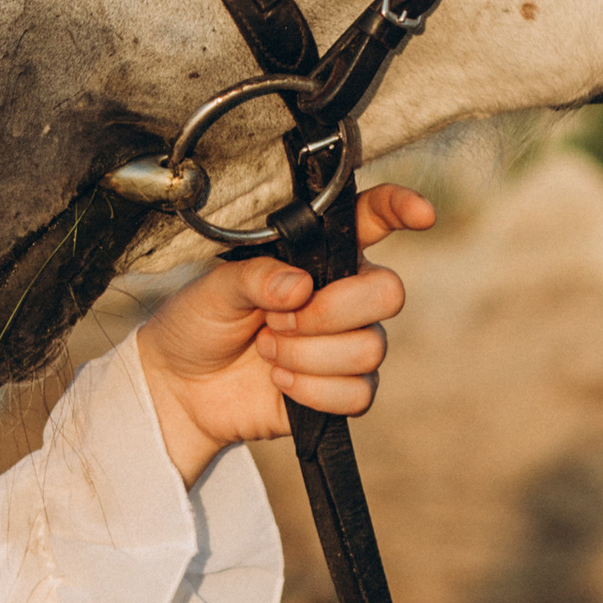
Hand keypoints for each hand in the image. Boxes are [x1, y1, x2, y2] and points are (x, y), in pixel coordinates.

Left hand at [133, 183, 434, 485]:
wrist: (181, 388)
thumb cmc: (198, 324)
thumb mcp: (213, 289)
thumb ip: (255, 277)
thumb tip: (300, 288)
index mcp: (317, 255)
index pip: (372, 220)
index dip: (401, 209)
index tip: (421, 215)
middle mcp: (343, 295)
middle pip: (388, 293)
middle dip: (331, 311)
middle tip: (277, 320)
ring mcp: (346, 344)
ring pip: (370, 349)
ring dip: (308, 353)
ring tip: (267, 348)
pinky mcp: (341, 391)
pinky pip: (358, 393)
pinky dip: (313, 389)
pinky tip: (279, 380)